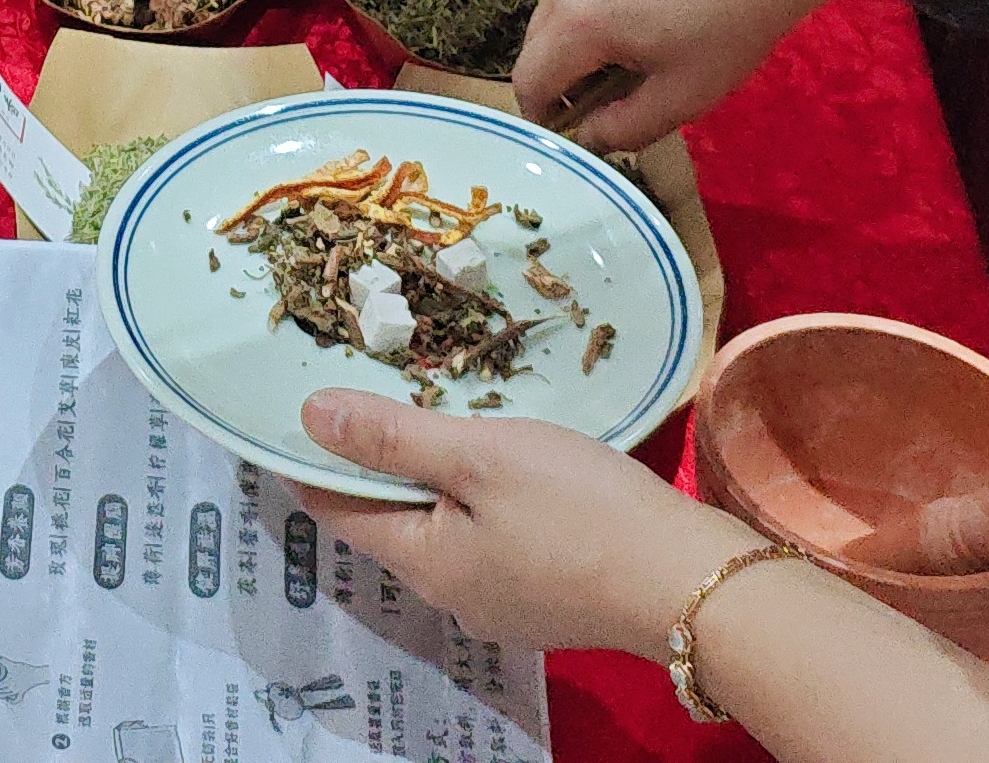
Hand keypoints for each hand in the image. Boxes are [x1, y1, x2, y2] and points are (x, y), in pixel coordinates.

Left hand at [291, 397, 757, 660]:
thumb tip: (308, 415)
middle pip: (386, 519)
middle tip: (368, 385)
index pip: (334, 507)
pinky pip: (487, 541)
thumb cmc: (581, 509)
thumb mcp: (481, 454)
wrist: (693, 584)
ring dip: (430, 476)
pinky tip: (500, 463)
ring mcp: (502, 603)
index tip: (294, 399)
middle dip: (373, 460)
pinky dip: (476, 498)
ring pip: (441, 528)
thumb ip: (393, 436)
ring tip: (434, 411)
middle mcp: (450, 595)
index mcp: (423, 563)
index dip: (309, 454)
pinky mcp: (546, 596)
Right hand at [508, 0, 879, 152]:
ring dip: (579, 32)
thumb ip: (622, 130)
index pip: (530, 81)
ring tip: (636, 39)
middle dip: (563, 74)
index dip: (545, 115)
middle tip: (612, 91)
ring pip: (556, 4)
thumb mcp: (682, 97)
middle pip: (537, 41)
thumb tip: (586, 135)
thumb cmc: (732, 26)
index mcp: (579, 20)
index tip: (576, 127)